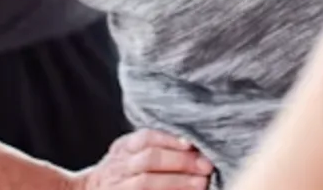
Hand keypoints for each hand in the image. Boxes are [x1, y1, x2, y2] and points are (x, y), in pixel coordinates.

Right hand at [68, 129, 213, 189]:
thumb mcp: (131, 155)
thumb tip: (195, 148)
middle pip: (149, 159)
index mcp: (122, 148)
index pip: (145, 138)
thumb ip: (155, 148)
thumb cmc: (122, 173)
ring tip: (201, 184)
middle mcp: (117, 166)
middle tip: (206, 166)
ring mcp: (117, 186)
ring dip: (177, 182)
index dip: (170, 140)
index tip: (192, 145)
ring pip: (146, 182)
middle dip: (180, 162)